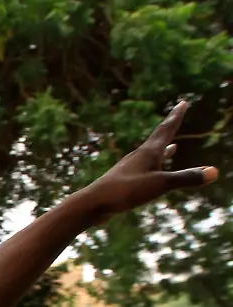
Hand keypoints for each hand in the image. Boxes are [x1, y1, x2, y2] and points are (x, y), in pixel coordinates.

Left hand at [80, 100, 217, 222]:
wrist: (92, 204)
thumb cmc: (125, 191)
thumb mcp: (159, 185)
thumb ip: (186, 178)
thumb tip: (214, 172)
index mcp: (148, 152)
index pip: (166, 130)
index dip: (176, 116)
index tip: (183, 102)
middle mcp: (139, 157)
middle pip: (159, 139)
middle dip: (171, 127)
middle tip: (177, 114)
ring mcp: (131, 169)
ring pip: (152, 156)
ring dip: (164, 149)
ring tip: (173, 147)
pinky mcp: (125, 182)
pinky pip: (145, 171)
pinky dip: (154, 168)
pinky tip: (152, 174)